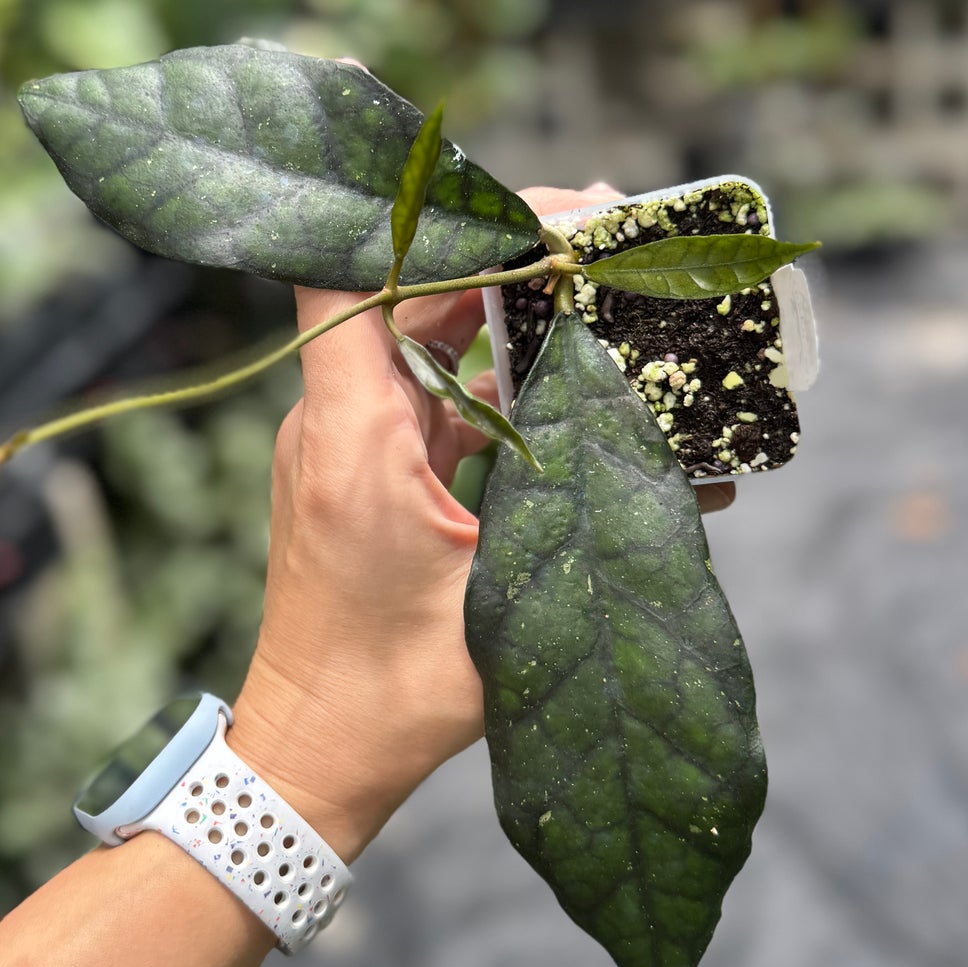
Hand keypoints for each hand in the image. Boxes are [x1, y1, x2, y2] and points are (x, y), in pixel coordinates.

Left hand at [230, 181, 733, 858]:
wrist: (321, 754)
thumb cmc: (393, 687)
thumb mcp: (493, 583)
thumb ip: (554, 492)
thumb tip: (646, 428)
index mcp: (356, 429)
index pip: (362, 271)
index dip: (437, 221)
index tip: (535, 211)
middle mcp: (346, 420)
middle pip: (417, 292)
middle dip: (509, 252)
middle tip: (604, 231)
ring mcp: (361, 445)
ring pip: (438, 342)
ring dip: (517, 312)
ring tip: (609, 290)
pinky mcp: (381, 476)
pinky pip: (446, 403)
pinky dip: (511, 386)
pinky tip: (593, 395)